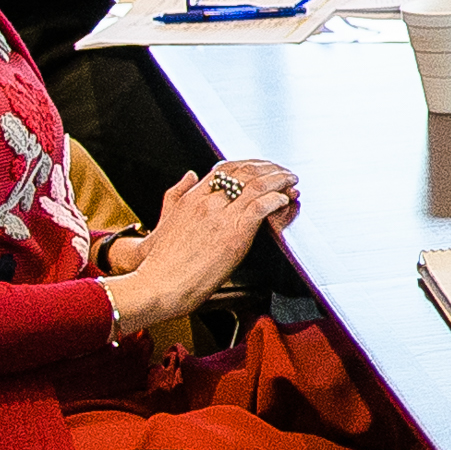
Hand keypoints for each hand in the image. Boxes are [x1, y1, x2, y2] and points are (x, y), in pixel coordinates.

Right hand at [111, 158, 298, 330]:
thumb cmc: (162, 261)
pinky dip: (275, 200)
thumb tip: (190, 174)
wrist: (159, 284)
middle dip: (268, 168)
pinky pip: (260, 207)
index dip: (248, 165)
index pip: (225, 169)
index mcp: (192, 198)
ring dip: (279, 180)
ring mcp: (221, 217)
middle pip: (244, 173)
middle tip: (282, 171)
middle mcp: (207, 202)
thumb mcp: (166, 219)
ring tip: (291, 181)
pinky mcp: (234, 234)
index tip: (262, 166)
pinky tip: (283, 200)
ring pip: (257, 186)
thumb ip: (177, 194)